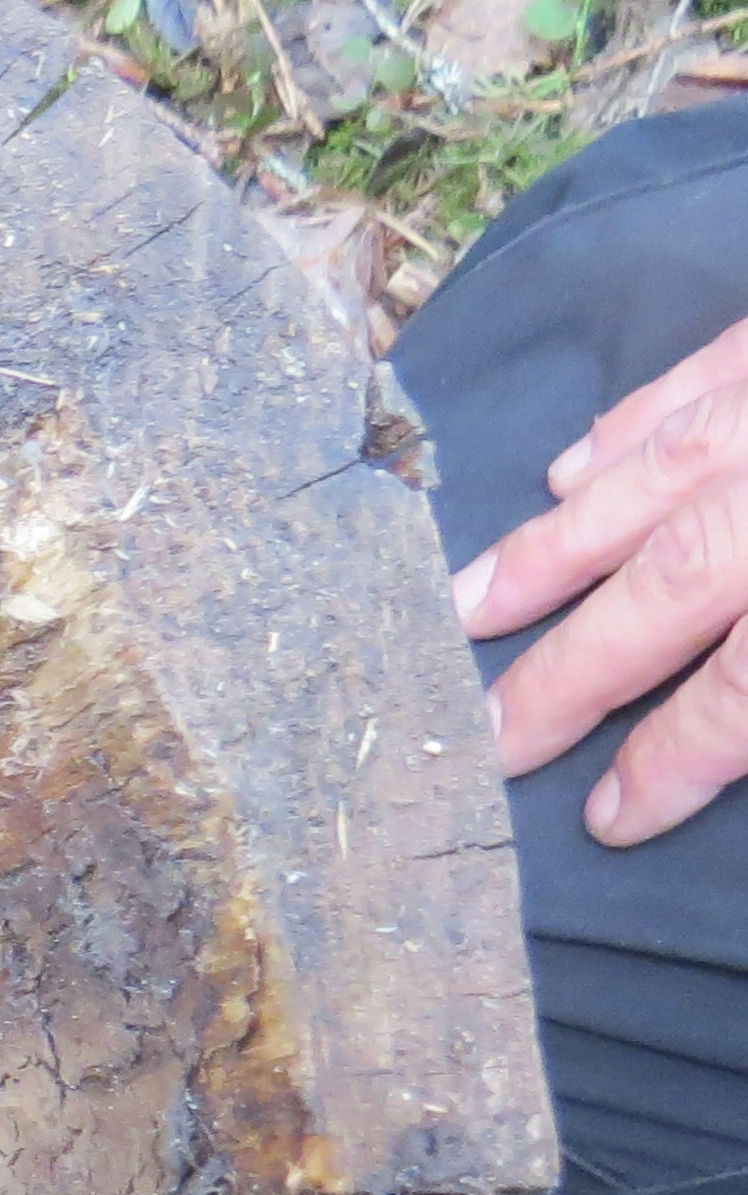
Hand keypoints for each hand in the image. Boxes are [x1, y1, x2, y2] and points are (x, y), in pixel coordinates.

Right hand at [454, 312, 747, 846]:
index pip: (743, 689)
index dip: (673, 758)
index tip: (612, 819)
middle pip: (672, 585)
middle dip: (572, 670)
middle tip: (489, 733)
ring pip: (659, 477)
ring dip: (556, 549)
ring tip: (473, 604)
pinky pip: (702, 375)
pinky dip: (628, 427)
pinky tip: (575, 465)